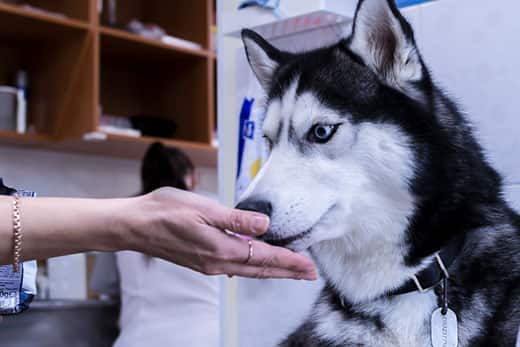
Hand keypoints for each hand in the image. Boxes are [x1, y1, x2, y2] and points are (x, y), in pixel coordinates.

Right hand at [126, 188, 316, 279]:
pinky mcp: (202, 261)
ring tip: (291, 270)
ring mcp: (209, 264)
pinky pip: (235, 267)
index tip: (308, 266)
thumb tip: (265, 225)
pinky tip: (257, 263)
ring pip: (249, 270)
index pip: (264, 257)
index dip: (289, 261)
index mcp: (221, 249)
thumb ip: (236, 219)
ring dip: (273, 270)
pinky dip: (253, 266)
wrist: (135, 225)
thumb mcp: (204, 209)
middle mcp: (218, 262)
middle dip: (287, 272)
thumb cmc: (165, 212)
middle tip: (309, 274)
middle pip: (260, 269)